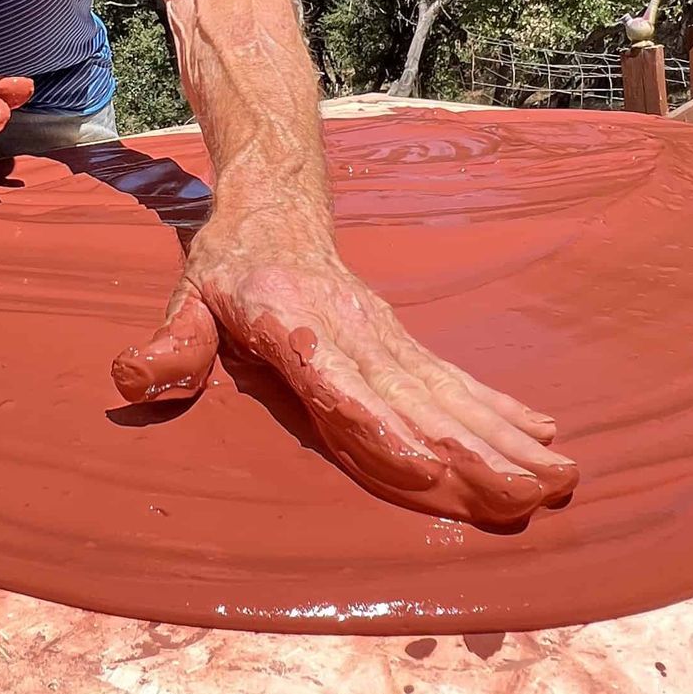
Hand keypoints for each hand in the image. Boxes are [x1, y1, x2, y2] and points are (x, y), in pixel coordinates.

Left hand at [111, 212, 576, 527]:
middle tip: (531, 493)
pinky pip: (457, 380)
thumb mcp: (187, 297)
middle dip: (477, 452)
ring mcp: (386, 338)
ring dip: (507, 438)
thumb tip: (131, 381)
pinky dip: (502, 409)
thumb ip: (170, 344)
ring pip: (451, 395)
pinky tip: (545, 434)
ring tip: (560, 476)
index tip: (426, 468)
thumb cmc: (227, 261)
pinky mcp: (402, 342)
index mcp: (298, 329)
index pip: (342, 387)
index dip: (381, 429)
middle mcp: (355, 335)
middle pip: (418, 401)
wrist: (276, 200)